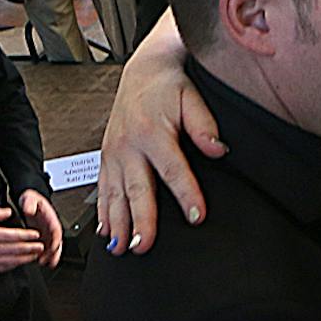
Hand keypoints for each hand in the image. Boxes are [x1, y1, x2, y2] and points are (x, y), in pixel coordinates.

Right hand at [0, 205, 42, 272]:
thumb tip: (8, 212)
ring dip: (25, 258)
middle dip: (31, 248)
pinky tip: (18, 263)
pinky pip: (3, 268)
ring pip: (12, 260)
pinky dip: (13, 266)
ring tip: (34, 255)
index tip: (36, 235)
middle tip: (41, 246)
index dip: (28, 236)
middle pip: (17, 249)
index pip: (15, 236)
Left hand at [16, 187, 62, 269]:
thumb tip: (29, 210)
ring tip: (46, 264)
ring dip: (51, 256)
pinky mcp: (42, 237)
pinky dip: (45, 255)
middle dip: (54, 253)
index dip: (56, 240)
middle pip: (57, 242)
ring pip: (52, 247)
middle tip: (49, 261)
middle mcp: (51, 227)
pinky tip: (40, 261)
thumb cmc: (30, 200)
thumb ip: (30, 203)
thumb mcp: (30, 198)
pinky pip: (46, 248)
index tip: (53, 247)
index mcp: (50, 218)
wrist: (27, 201)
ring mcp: (47, 233)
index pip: (56, 230)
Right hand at [97, 19, 225, 253]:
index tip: (196, 216)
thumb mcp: (192, 97)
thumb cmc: (170, 86)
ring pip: (114, 195)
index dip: (186, 193)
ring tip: (122, 249)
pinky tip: (106, 234)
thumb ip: (204, 125)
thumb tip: (218, 149)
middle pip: (136, 189)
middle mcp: (128, 145)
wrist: (144, 71)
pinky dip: (103, 214)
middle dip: (139, 220)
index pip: (172, 169)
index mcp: (151, 131)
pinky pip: (102, 191)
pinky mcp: (106, 159)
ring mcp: (113, 154)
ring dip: (117, 224)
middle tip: (144, 245)